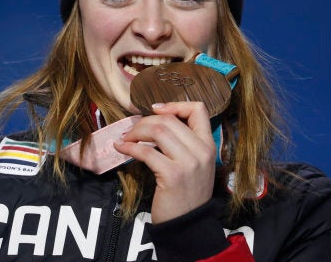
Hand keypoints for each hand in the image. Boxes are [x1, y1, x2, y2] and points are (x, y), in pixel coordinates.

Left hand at [113, 101, 216, 222]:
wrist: (188, 225)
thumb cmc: (186, 194)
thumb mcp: (194, 164)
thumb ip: (183, 143)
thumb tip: (156, 121)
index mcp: (208, 145)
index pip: (198, 110)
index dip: (175, 104)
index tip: (156, 110)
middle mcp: (202, 151)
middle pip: (169, 120)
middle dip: (145, 121)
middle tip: (132, 130)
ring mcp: (189, 163)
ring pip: (158, 130)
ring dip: (136, 132)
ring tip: (126, 138)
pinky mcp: (172, 175)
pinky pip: (146, 152)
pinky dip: (130, 147)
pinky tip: (122, 148)